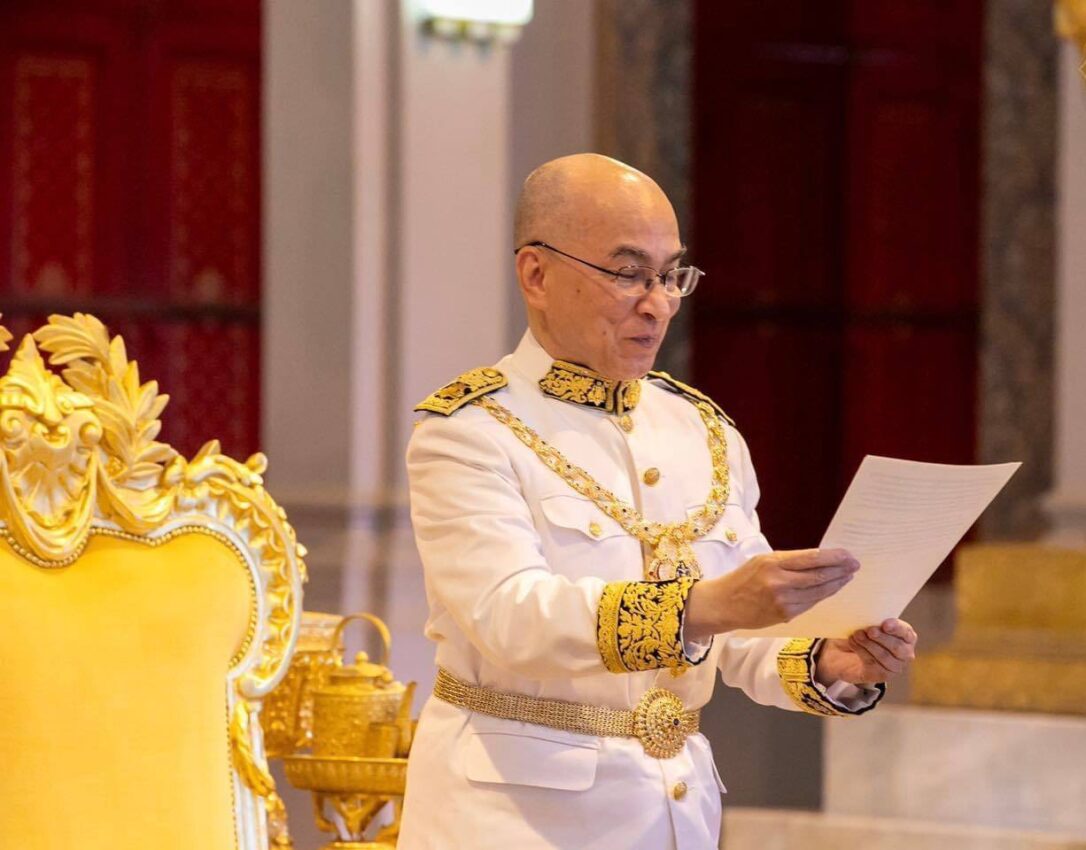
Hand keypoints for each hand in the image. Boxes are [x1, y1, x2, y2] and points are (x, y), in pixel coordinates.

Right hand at [685, 548, 859, 640]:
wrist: (724, 604)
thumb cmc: (743, 578)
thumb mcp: (762, 561)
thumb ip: (789, 561)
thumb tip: (819, 560)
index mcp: (773, 562)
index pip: (812, 558)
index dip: (834, 557)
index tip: (848, 555)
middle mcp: (779, 581)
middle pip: (819, 576)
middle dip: (841, 570)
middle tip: (855, 566)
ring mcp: (783, 600)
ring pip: (818, 592)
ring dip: (836, 584)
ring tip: (847, 577)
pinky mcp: (785, 615)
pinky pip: (810, 603)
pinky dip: (823, 595)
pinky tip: (831, 590)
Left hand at [815, 619, 917, 685]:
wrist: (847, 652)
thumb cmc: (864, 633)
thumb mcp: (869, 623)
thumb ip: (873, 620)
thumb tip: (866, 616)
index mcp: (907, 637)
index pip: (906, 632)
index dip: (897, 628)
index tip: (885, 624)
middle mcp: (905, 653)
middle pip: (898, 647)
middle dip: (882, 638)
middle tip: (869, 630)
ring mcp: (894, 666)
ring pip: (884, 656)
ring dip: (869, 644)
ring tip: (856, 634)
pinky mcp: (881, 675)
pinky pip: (872, 664)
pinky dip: (861, 651)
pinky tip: (853, 642)